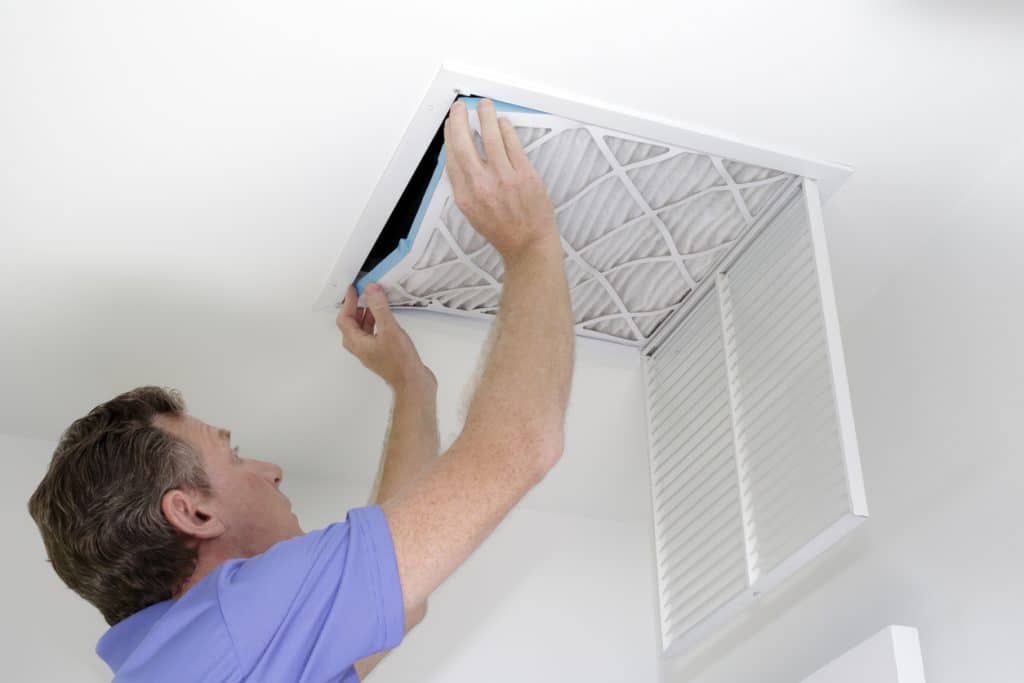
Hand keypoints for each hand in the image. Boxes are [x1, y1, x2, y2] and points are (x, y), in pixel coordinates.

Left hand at [337, 284, 436, 390]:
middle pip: (351, 324)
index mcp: (357, 343)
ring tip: (375, 301)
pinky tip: (386, 318)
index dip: (348, 302)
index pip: (344, 319)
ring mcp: (371, 352)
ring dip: (367, 314)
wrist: (413, 383)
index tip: (354, 289)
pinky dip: (376, 322)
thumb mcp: (389, 329)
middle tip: (363, 293)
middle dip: (356, 307)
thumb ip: (379, 308)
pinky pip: (374, 333)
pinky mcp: (382, 353)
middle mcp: (361, 348)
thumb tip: (371, 290)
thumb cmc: (400, 363)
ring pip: (363, 329)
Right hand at [443, 99, 558, 262]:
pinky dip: (505, 129)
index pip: (451, 158)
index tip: (449, 125)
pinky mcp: (524, 174)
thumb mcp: (473, 212)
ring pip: (490, 137)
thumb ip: (465, 185)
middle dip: (459, 120)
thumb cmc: (503, 229)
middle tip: (460, 108)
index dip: (449, 137)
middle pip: (464, 144)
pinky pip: (512, 143)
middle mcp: (481, 186)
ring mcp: (504, 178)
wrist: (528, 244)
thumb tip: (460, 156)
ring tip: (484, 105)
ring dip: (485, 116)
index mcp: (465, 197)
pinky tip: (502, 122)